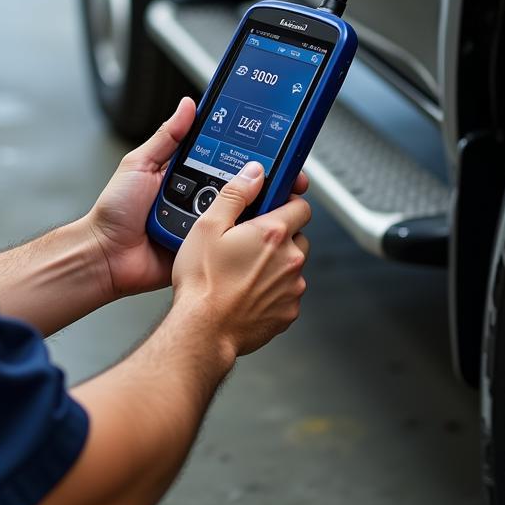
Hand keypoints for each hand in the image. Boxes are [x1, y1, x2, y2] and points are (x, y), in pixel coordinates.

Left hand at [86, 99, 310, 299]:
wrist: (106, 256)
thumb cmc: (115, 211)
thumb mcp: (139, 164)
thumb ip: (167, 137)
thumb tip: (188, 106)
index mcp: (185, 174)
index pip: (223, 157)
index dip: (247, 151)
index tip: (271, 144)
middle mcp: (198, 198)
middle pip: (239, 185)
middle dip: (263, 179)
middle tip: (285, 173)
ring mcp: (203, 225)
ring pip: (239, 213)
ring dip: (256, 207)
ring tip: (277, 198)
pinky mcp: (205, 251)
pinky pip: (228, 242)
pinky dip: (242, 237)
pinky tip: (257, 228)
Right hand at [172, 160, 311, 357]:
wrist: (203, 331)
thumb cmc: (202, 283)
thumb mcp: (207, 226)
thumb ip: (235, 194)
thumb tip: (254, 173)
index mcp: (272, 233)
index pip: (301, 205)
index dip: (286, 202)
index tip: (273, 205)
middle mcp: (289, 260)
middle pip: (297, 235)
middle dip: (278, 235)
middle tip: (248, 241)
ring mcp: (292, 288)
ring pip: (291, 265)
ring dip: (275, 263)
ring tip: (243, 269)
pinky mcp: (288, 312)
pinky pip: (287, 292)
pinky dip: (273, 289)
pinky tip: (247, 291)